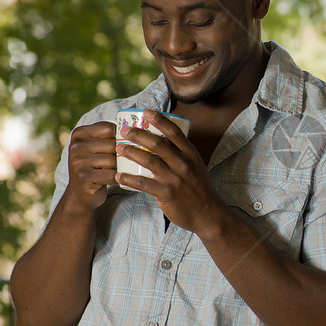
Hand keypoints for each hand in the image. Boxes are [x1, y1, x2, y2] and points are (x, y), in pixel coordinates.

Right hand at [66, 121, 117, 211]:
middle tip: (124, 161)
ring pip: (113, 160)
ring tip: (120, 170)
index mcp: (79, 133)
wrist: (81, 193)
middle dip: (122, 154)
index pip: (109, 127)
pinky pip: (112, 175)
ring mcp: (78, 161)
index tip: (123, 144)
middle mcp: (76, 145)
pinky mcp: (84, 177)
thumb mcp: (96, 147)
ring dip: (121, 167)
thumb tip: (137, 128)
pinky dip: (119, 178)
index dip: (121, 137)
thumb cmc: (96, 166)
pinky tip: (118, 179)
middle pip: (113, 144)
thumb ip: (109, 136)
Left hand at [115, 110, 226, 233]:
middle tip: (123, 131)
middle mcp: (183, 163)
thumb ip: (181, 154)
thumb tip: (162, 140)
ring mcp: (175, 178)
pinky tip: (119, 176)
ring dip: (130, 152)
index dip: (160, 120)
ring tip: (118, 148)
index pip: (174, 132)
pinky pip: (143, 184)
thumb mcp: (195, 166)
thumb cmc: (198, 188)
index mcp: (190, 154)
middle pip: (157, 143)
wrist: (207, 213)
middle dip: (138, 134)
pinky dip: (129, 179)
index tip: (146, 112)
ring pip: (149, 160)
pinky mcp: (166, 193)